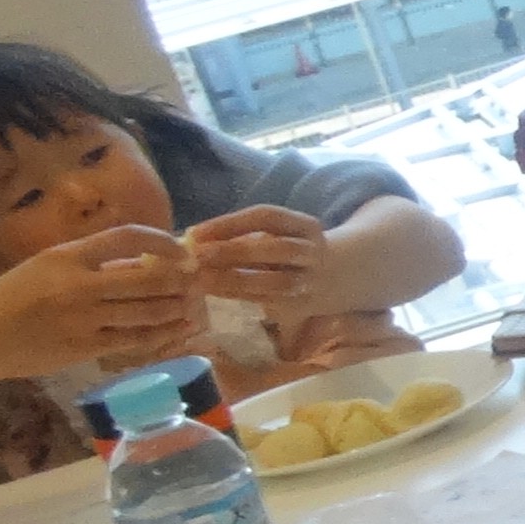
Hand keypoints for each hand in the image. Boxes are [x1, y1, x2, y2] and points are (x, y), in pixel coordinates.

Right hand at [0, 226, 195, 381]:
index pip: (126, 238)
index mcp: (66, 257)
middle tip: (197, 281)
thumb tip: (143, 261)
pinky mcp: (87, 347)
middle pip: (148, 279)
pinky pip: (136, 339)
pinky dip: (163, 334)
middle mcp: (78, 285)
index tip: (182, 249)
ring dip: (177, 308)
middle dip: (180, 280)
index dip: (162, 241)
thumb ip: (90, 263)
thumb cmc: (14, 298)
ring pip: (148, 311)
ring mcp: (84, 318)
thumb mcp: (46, 268)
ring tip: (192, 306)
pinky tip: (178, 329)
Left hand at [182, 202, 330, 311]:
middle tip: (197, 255)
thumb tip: (188, 240)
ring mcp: (313, 281)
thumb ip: (240, 234)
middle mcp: (315, 252)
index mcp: (307, 226)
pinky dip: (238, 296)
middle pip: (277, 248)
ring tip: (201, 279)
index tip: (194, 232)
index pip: (268, 217)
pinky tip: (212, 292)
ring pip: (277, 281)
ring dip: (236, 279)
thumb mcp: (277, 233)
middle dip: (234, 251)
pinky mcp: (304, 306)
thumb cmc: (287, 250)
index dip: (230, 223)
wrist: (336, 277)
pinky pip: (269, 301)